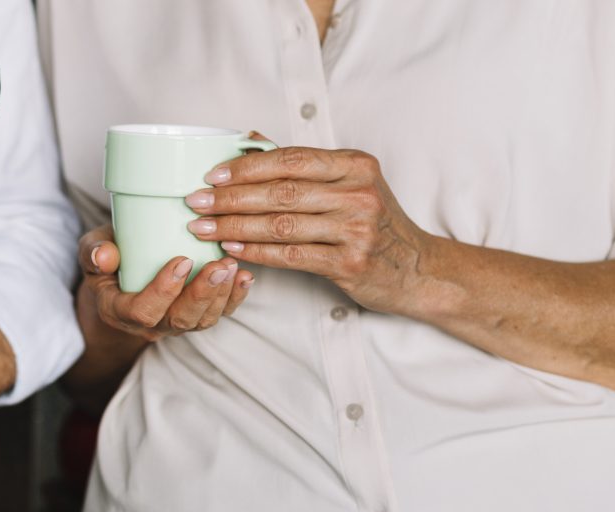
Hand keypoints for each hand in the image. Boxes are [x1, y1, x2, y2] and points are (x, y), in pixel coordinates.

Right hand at [78, 225, 253, 341]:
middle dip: (203, 294)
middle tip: (219, 266)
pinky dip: (234, 297)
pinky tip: (245, 276)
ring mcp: (174, 323)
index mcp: (119, 310)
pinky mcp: (194, 316)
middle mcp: (150, 324)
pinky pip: (217, 314)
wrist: (119, 277)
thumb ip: (94, 252)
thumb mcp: (91, 252)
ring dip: (222, 295)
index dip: (163, 291)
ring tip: (232, 266)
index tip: (180, 260)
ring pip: (202, 320)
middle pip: (180, 320)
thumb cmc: (107, 260)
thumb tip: (104, 254)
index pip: (142, 311)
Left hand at [184, 144, 435, 314]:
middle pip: (280, 192)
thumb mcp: (349, 183)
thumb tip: (248, 138)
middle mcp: (358, 192)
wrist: (418, 269)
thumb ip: (303, 164)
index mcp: (355, 165)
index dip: (246, 166)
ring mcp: (357, 228)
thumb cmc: (374, 224)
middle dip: (230, 197)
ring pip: (280, 224)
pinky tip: (232, 247)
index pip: (291, 159)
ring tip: (203, 228)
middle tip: (196, 202)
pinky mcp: (350, 262)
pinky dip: (256, 251)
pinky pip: (291, 255)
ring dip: (234, 226)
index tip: (212, 174)